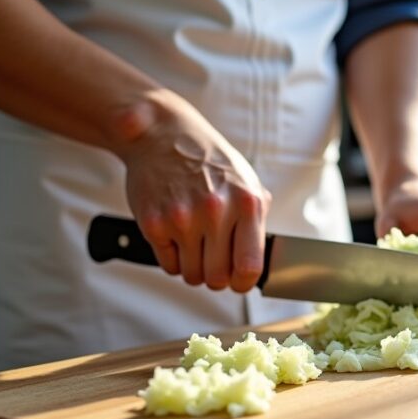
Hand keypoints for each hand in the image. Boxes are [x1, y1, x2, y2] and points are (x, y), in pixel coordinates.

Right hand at [112, 91, 271, 292]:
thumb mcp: (246, 181)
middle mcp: (216, 212)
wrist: (163, 135)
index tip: (238, 281)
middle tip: (212, 262)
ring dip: (193, 269)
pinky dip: (172, 258)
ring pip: (192, 275)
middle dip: (216, 278)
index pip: (250, 266)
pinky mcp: (154, 223)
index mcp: (246, 204)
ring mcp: (183, 219)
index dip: (244, 283)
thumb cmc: (209, 162)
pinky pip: (168, 265)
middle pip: (218, 278)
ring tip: (194, 246)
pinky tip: (175, 237)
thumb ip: (256, 219)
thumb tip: (263, 261)